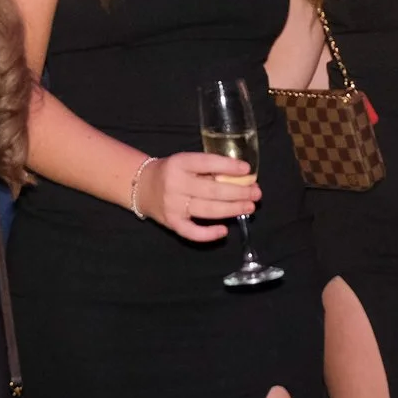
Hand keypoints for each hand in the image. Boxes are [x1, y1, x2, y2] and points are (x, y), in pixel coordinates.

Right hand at [139, 151, 259, 242]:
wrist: (142, 187)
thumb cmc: (171, 172)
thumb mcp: (185, 163)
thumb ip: (207, 170)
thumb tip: (240, 178)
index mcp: (179, 163)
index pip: (207, 163)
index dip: (228, 166)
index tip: (247, 170)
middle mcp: (175, 184)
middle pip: (212, 190)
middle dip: (239, 192)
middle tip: (256, 193)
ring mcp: (173, 206)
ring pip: (208, 210)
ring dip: (232, 209)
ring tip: (249, 207)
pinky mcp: (172, 223)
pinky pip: (192, 232)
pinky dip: (209, 234)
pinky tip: (224, 231)